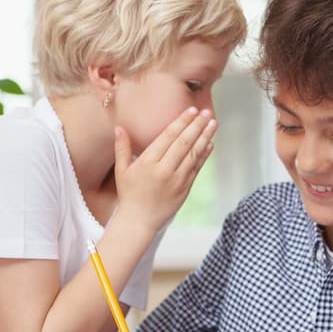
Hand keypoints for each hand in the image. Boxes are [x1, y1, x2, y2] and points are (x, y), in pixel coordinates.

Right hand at [114, 107, 216, 229]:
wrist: (139, 221)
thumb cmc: (129, 195)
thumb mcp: (121, 171)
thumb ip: (122, 148)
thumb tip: (120, 127)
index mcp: (147, 163)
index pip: (168, 137)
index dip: (181, 122)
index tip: (191, 110)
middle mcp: (164, 170)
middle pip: (184, 143)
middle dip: (197, 126)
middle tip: (206, 112)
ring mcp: (177, 180)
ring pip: (193, 155)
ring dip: (204, 137)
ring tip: (213, 123)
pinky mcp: (185, 189)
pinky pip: (197, 168)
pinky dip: (204, 155)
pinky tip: (210, 143)